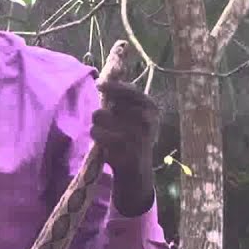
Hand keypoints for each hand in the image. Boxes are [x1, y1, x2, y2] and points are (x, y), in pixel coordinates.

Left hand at [91, 80, 158, 214]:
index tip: (98, 84)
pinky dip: (96, 137)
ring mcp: (136, 136)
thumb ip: (121, 97)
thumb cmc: (133, 134)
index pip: (129, 91)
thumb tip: (102, 80)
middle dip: (103, 112)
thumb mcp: (134, 113)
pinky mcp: (122, 150)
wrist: (137, 168)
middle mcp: (147, 120)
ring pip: (99, 115)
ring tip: (109, 134)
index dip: (112, 86)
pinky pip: (96, 132)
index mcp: (151, 107)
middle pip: (109, 105)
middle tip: (110, 123)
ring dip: (97, 124)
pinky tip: (105, 144)